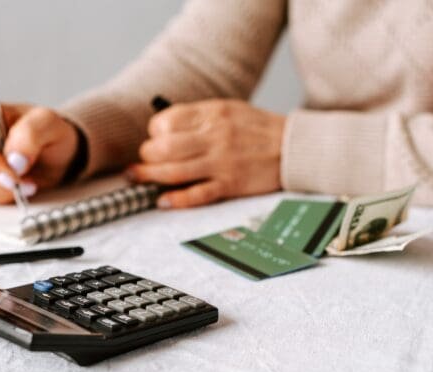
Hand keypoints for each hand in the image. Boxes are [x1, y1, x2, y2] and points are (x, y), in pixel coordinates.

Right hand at [0, 102, 78, 203]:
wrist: (55, 151)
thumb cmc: (48, 130)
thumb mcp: (47, 123)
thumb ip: (30, 135)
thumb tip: (14, 161)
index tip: (14, 176)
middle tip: (27, 183)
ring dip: (3, 190)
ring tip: (29, 182)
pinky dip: (3, 197)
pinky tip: (20, 188)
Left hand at [128, 99, 285, 207]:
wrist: (294, 147)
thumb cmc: (257, 129)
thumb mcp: (228, 109)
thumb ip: (198, 117)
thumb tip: (162, 128)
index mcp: (212, 113)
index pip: (166, 122)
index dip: (154, 133)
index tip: (154, 140)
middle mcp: (214, 136)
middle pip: (164, 148)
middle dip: (146, 157)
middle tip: (143, 162)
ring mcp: (222, 162)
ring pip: (174, 171)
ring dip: (150, 177)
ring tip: (138, 179)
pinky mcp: (231, 184)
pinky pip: (197, 194)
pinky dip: (176, 199)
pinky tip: (162, 201)